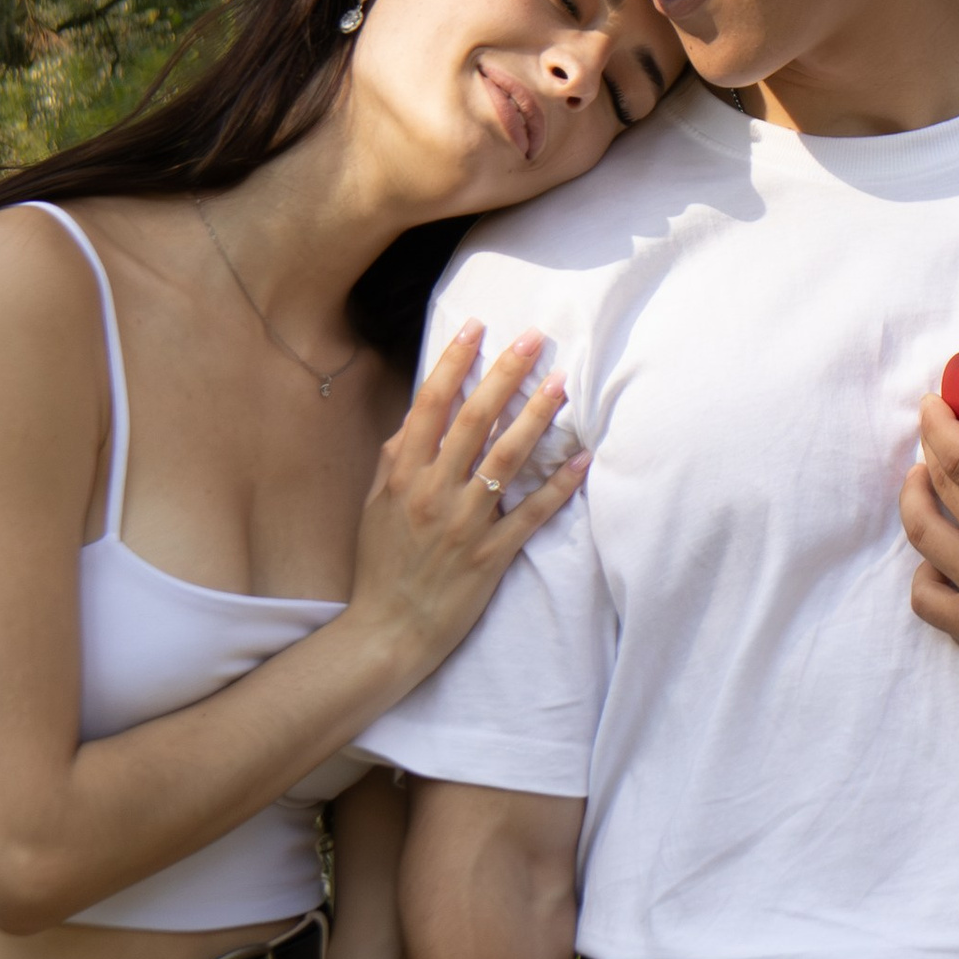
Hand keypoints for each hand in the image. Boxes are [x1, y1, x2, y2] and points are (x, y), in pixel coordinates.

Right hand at [346, 325, 584, 689]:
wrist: (387, 631)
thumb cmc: (381, 566)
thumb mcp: (375, 506)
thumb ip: (396, 460)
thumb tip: (418, 417)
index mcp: (403, 475)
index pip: (430, 405)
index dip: (454, 361)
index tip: (477, 327)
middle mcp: (433, 492)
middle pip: (473, 420)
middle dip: (503, 374)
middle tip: (532, 338)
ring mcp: (464, 524)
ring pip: (505, 459)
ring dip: (535, 417)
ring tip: (560, 384)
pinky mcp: (490, 555)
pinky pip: (531, 514)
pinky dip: (558, 488)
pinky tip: (583, 461)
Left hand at [901, 386, 958, 704]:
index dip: (937, 426)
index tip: (931, 406)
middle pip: (937, 488)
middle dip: (928, 453)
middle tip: (934, 437)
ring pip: (920, 536)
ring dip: (914, 501)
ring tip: (924, 485)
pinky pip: (925, 597)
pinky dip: (922, 572)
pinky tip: (938, 557)